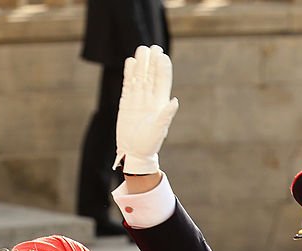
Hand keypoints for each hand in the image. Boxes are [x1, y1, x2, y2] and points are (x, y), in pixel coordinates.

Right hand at [115, 45, 178, 174]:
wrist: (134, 152)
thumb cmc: (149, 143)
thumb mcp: (159, 129)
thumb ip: (166, 114)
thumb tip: (175, 100)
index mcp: (160, 103)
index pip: (162, 81)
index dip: (163, 68)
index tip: (162, 55)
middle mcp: (150, 98)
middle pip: (151, 75)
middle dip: (152, 62)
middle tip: (152, 47)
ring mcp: (137, 99)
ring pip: (139, 77)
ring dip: (141, 64)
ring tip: (141, 50)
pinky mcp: (126, 102)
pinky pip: (128, 84)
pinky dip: (129, 73)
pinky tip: (130, 62)